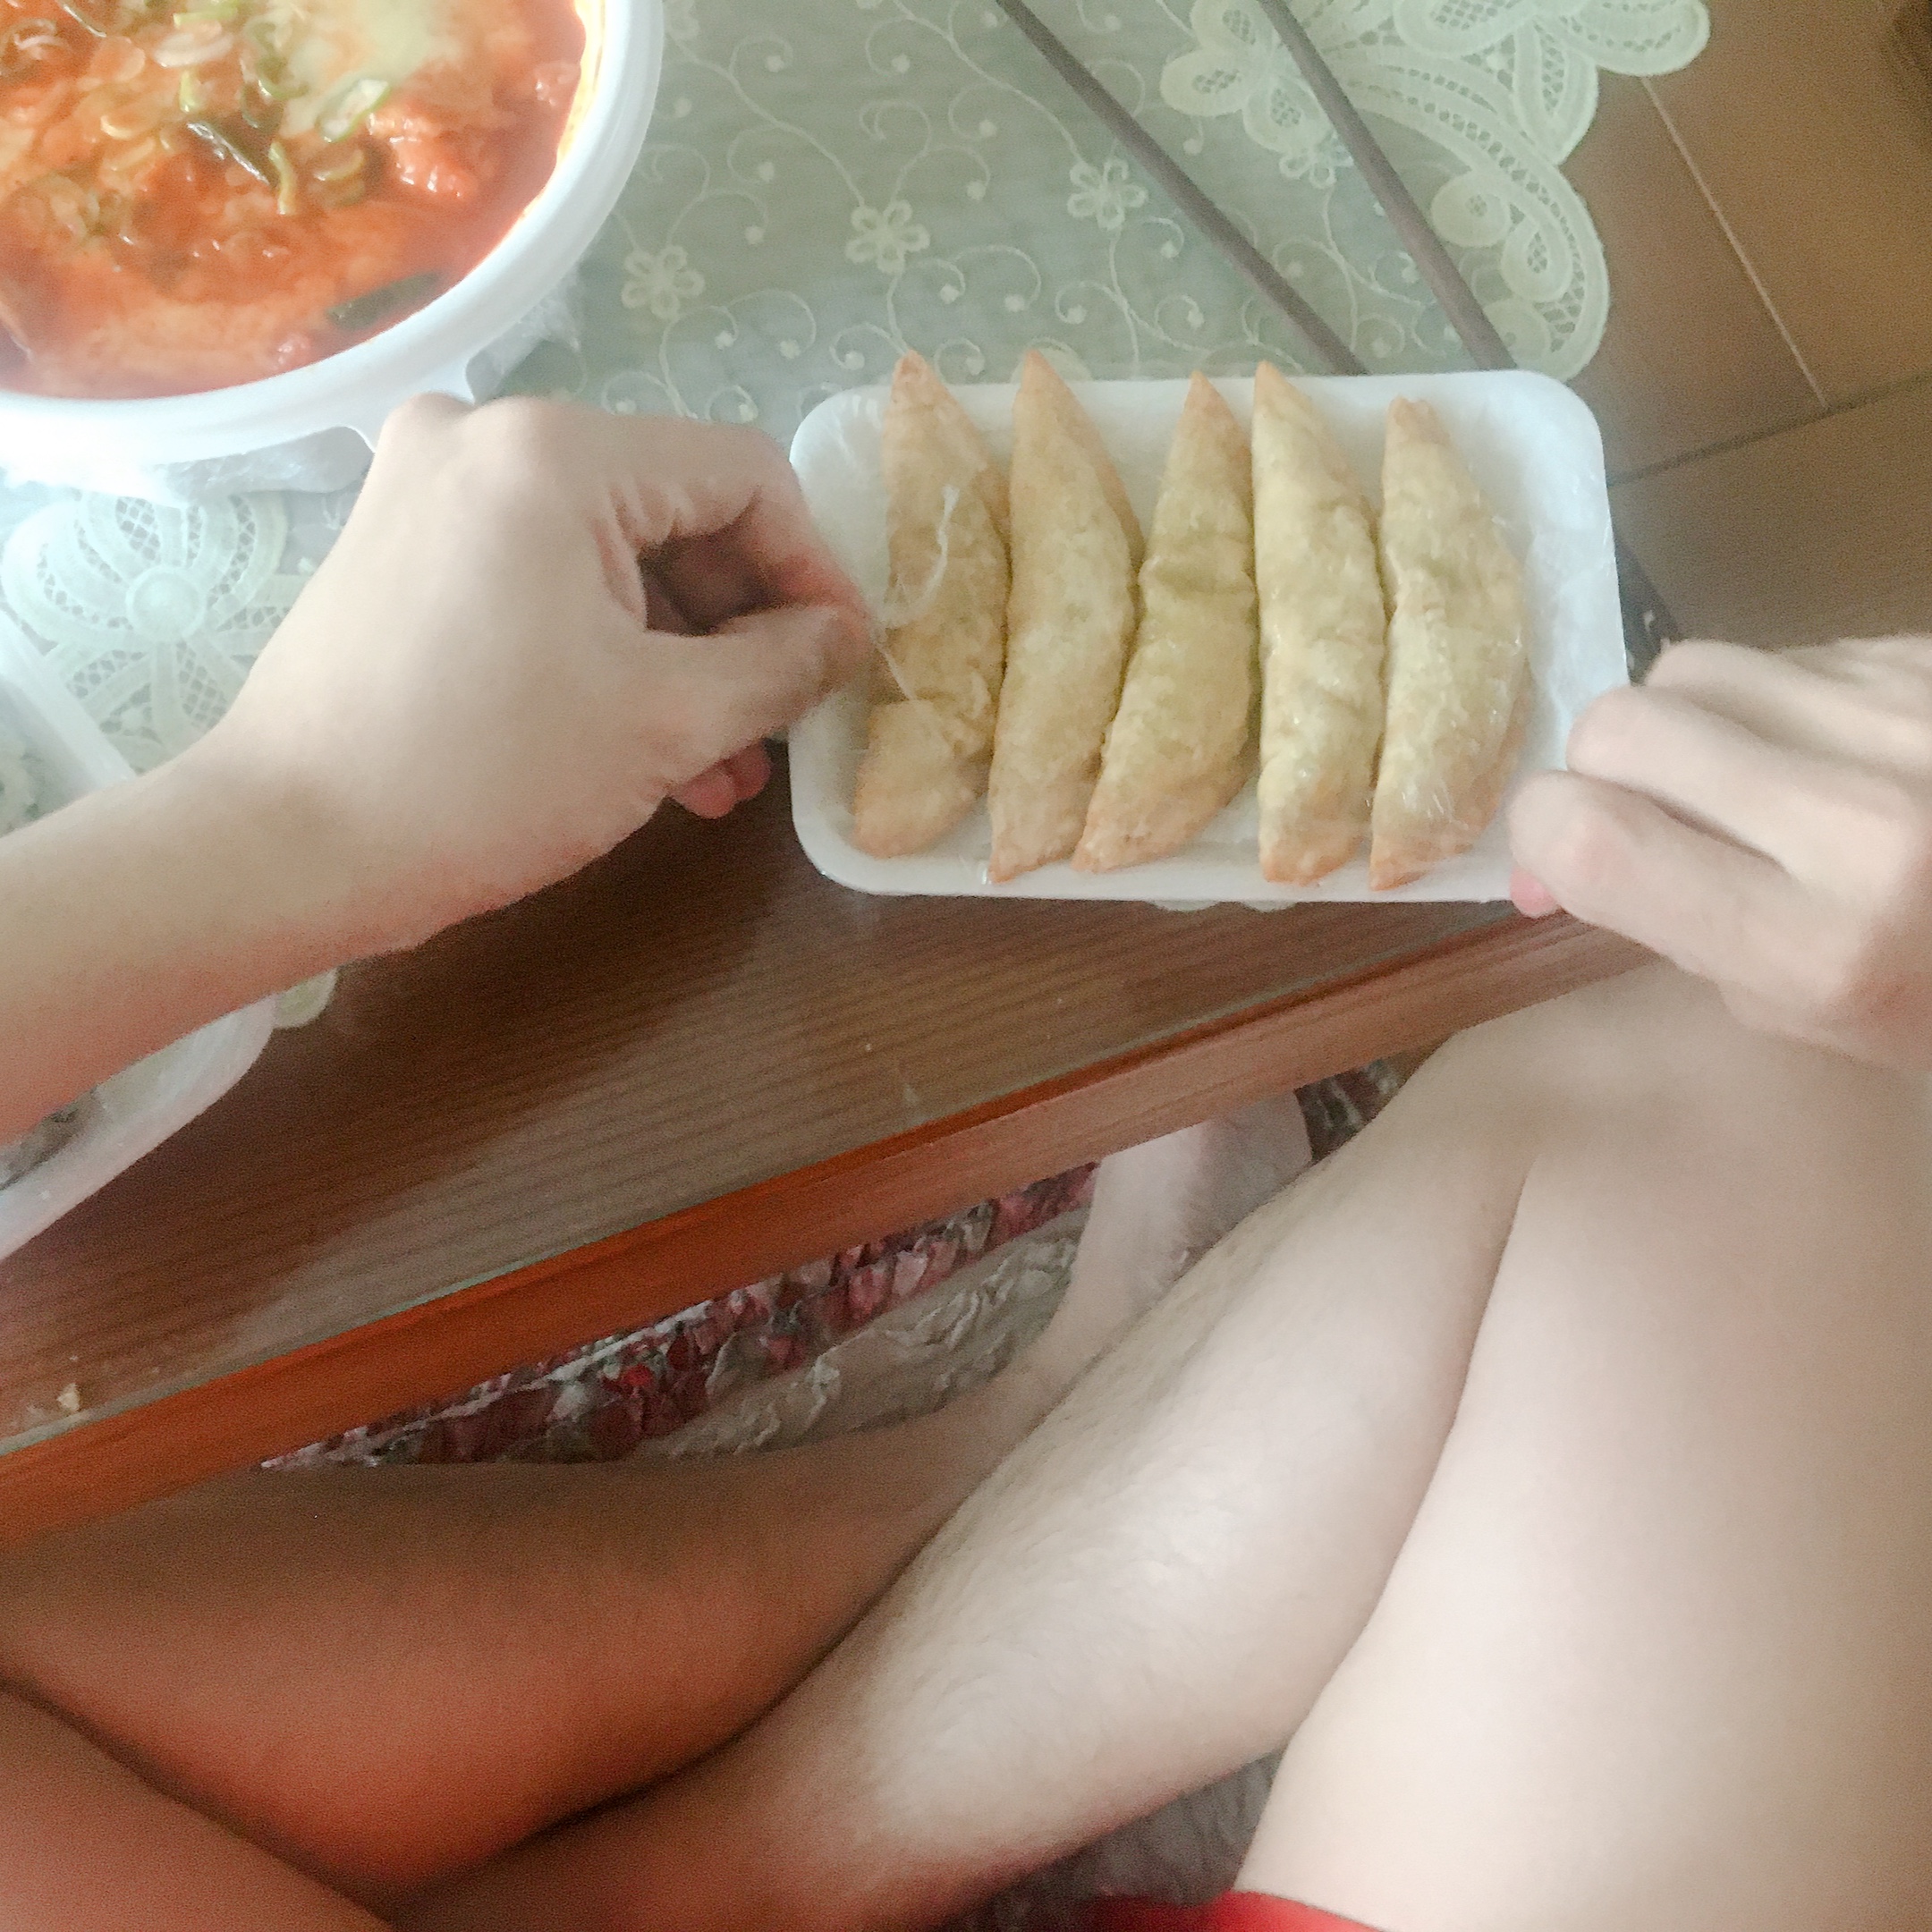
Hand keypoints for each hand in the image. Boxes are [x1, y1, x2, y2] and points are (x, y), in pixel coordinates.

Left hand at [188, 396, 867, 954]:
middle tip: (780, 730)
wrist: (286, 846)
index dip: (813, 570)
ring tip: (724, 769)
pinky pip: (547, 577)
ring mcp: (435, 486)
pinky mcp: (406, 544)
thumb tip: (847, 638)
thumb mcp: (663, 723)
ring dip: (682, 656)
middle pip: (675, 511)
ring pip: (614, 555)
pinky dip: (607, 649)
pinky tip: (651, 746)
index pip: (743, 475)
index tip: (845, 662)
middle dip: (741, 629)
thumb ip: (779, 668)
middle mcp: (489, 435)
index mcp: (556, 449)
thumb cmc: (483, 777)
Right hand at [1509, 637, 1931, 1069]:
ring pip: (1687, 668)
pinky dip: (1766, 703)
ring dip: (1679, 724)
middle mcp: (1863, 820)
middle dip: (1599, 769)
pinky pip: (1781, 653)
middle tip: (1641, 816)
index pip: (1591, 837)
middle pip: (1620, 725)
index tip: (1557, 860)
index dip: (1536, 834)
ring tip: (1736, 778)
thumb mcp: (1803, 1014)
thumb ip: (1667, 925)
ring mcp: (1909, 719)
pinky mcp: (1927, 656)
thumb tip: (1542, 858)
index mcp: (1820, 944)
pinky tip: (1822, 754)